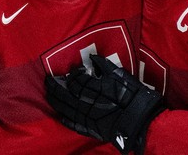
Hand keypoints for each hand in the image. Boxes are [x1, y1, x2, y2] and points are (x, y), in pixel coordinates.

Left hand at [45, 55, 163, 153]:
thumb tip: (92, 57)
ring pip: (65, 108)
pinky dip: (65, 118)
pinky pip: (73, 123)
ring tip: (49, 94)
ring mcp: (85, 117)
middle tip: (48, 80)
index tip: (75, 70)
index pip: (75, 80)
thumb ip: (103, 65)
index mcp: (91, 88)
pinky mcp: (89, 128)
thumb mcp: (119, 75)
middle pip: (64, 93)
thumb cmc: (131, 94)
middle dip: (55, 86)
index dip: (73, 74)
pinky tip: (60, 115)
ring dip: (55, 100)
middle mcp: (84, 102)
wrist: (139, 120)